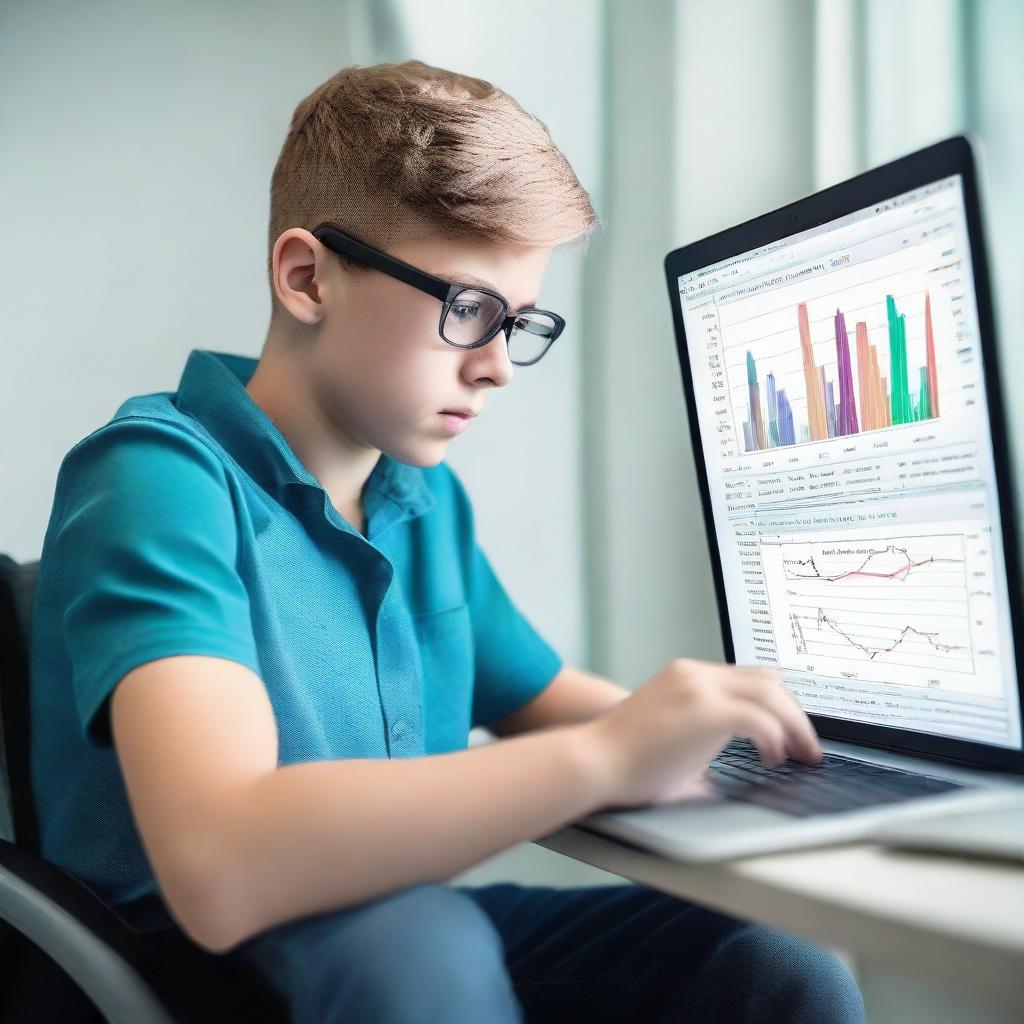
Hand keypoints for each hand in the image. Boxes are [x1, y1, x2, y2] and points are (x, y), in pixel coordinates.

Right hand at [582, 657, 821, 807]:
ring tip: (799, 754)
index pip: (748, 678)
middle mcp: (694, 673)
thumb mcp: (671, 737)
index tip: (790, 732)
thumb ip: (704, 738)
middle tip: (806, 746)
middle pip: (767, 679)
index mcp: (685, 675)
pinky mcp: (704, 711)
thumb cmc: (624, 761)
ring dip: (794, 724)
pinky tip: (773, 758)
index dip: (777, 705)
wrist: (593, 761)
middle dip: (793, 713)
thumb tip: (737, 766)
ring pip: (771, 693)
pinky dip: (776, 738)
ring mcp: (699, 688)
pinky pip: (760, 718)